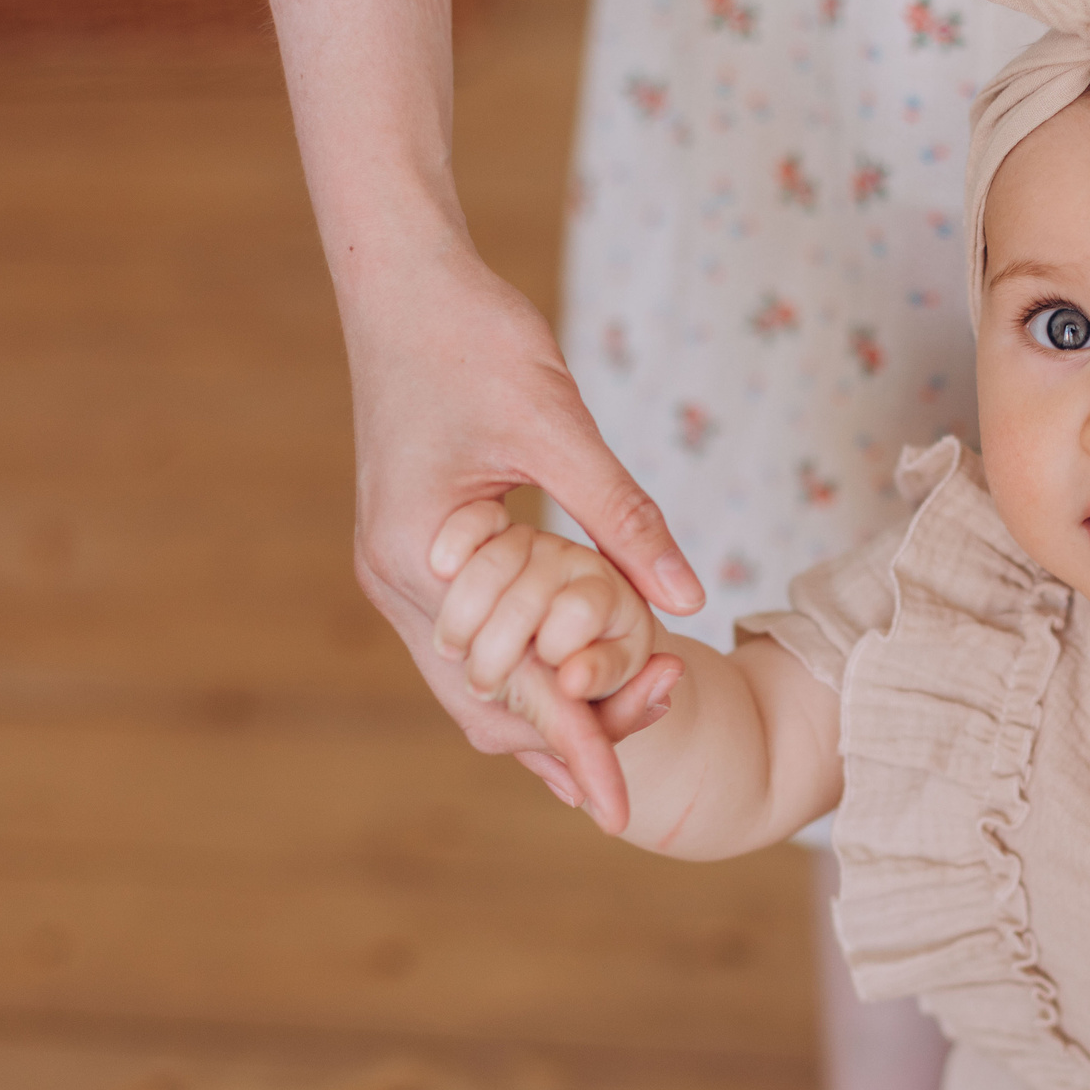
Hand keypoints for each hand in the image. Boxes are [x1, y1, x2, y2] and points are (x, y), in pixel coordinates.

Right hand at [341, 249, 702, 804]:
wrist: (402, 275)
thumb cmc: (474, 334)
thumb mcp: (560, 424)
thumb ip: (624, 519)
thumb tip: (692, 598)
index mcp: (422, 558)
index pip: (510, 682)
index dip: (576, 746)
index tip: (623, 813)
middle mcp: (397, 579)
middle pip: (481, 705)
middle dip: (558, 745)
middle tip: (631, 791)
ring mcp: (401, 570)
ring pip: (470, 683)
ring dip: (537, 717)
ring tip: (607, 759)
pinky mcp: (419, 551)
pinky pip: (470, 641)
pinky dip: (518, 674)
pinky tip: (568, 691)